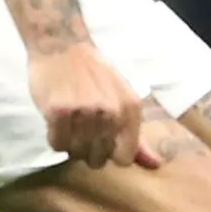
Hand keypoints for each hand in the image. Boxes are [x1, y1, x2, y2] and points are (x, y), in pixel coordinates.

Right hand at [27, 41, 160, 169]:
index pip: (124, 158)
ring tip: (71, 122)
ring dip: (71, 143)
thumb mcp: (123, 100)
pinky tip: (58, 120)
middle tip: (82, 128)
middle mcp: (111, 111)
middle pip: (98, 159)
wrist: (63, 46)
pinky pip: (56, 144)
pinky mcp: (59, 111)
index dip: (111, 154)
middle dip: (88, 150)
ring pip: (76, 153)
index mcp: (130, 109)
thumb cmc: (95, 75)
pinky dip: (55, 137)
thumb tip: (155, 165)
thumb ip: (137, 136)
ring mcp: (84, 111)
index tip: (103, 140)